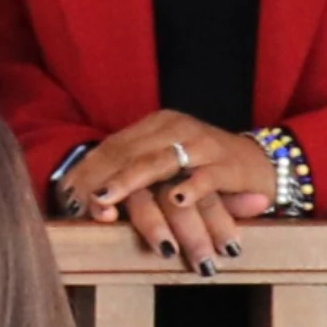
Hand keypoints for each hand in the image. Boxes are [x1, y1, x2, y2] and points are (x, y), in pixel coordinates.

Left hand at [61, 108, 264, 269]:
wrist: (262, 164)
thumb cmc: (203, 169)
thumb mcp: (164, 167)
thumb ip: (132, 177)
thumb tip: (85, 200)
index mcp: (156, 125)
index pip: (114, 145)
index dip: (88, 170)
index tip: (64, 193)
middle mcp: (177, 128)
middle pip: (130, 153)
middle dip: (100, 179)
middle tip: (77, 201)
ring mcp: (203, 144)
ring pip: (160, 162)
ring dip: (130, 183)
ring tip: (107, 200)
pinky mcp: (229, 164)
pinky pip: (207, 175)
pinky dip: (191, 187)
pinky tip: (176, 199)